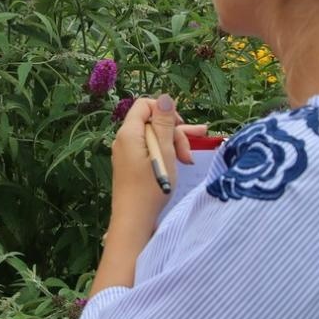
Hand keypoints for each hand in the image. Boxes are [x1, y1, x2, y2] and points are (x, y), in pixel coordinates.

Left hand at [91, 95, 206, 294]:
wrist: (134, 221)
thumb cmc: (151, 187)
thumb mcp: (163, 152)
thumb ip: (164, 123)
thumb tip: (164, 97)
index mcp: (129, 133)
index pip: (144, 105)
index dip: (165, 111)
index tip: (180, 126)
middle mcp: (125, 141)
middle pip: (152, 122)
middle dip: (175, 131)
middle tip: (193, 147)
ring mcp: (127, 154)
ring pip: (154, 138)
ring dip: (174, 144)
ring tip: (193, 155)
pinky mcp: (132, 167)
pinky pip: (150, 151)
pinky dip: (166, 154)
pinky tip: (182, 161)